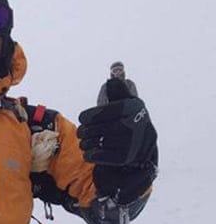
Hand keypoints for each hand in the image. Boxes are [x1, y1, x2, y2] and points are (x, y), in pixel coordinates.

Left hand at [78, 81, 157, 202]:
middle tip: (84, 132)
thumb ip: (117, 86)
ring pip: (90, 143)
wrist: (141, 145)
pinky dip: (89, 154)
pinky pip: (93, 156)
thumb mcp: (125, 101)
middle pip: (90, 129)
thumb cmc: (126, 119)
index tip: (84, 119)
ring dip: (85, 143)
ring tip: (89, 141)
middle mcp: (131, 124)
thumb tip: (116, 65)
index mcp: (131, 106)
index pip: (96, 113)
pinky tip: (93, 150)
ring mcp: (128, 142)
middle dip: (83, 131)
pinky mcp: (123, 158)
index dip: (85, 117)